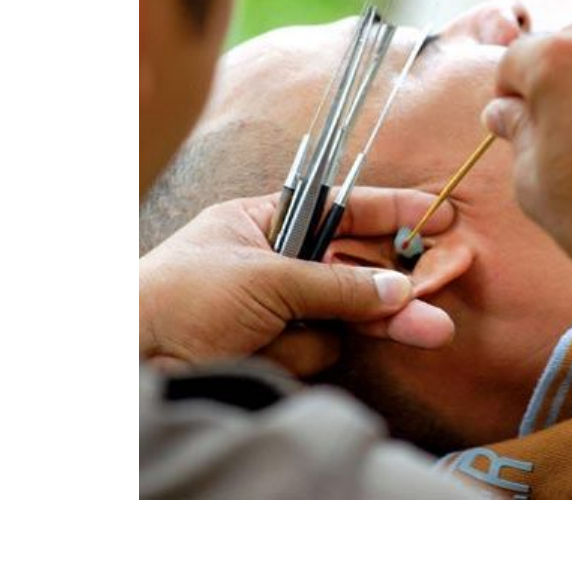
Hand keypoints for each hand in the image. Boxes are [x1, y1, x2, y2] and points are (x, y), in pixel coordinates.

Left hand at [139, 188, 457, 375]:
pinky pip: (316, 353)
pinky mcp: (275, 354)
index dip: (389, 215)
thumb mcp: (265, 277)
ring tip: (397, 331)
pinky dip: (300, 357)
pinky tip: (265, 355)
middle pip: (352, 270)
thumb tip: (398, 290)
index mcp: (261, 224)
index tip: (434, 217)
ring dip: (359, 325)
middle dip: (395, 289)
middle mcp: (273, 265)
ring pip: (341, 318)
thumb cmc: (182, 297)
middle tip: (437, 307)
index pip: (339, 212)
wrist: (135, 360)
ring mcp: (275, 313)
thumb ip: (337, 285)